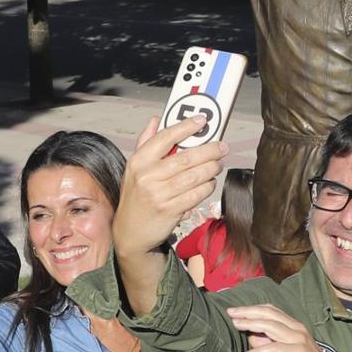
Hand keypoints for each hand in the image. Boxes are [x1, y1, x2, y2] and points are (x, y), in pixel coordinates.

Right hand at [113, 115, 225, 257]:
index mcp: (138, 161)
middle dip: (209, 150)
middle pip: (186, 158)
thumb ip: (146, 142)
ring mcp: (158, 194)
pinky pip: (196, 195)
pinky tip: (210, 183)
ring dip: (212, 169)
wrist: (130, 232)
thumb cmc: (136, 196)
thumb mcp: (134, 169)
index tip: (202, 120)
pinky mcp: (170, 210)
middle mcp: (147, 176)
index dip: (185, 127)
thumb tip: (156, 119)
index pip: (164, 137)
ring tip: (218, 165)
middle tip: (222, 148)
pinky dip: (207, 187)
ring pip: (194, 176)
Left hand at [228, 304, 344, 351]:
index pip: (271, 310)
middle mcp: (296, 328)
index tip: (236, 311)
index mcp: (294, 325)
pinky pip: (274, 349)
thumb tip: (251, 337)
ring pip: (270, 326)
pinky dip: (258, 351)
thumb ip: (269, 344)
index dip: (253, 308)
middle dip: (248, 312)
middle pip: (268, 314)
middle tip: (230, 312)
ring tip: (235, 326)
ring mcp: (298, 338)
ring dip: (250, 324)